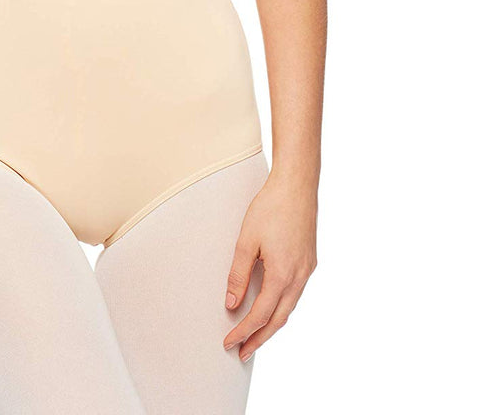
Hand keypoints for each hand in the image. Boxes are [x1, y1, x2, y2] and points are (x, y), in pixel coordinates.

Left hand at [222, 168, 317, 360]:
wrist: (297, 185)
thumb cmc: (270, 208)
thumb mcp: (246, 241)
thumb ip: (238, 274)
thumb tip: (231, 304)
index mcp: (282, 275)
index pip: (260, 315)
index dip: (243, 332)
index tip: (229, 343)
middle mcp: (299, 277)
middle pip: (278, 320)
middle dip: (259, 339)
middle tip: (242, 353)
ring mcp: (307, 270)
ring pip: (289, 308)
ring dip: (271, 325)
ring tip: (254, 336)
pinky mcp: (309, 261)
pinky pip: (295, 293)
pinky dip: (281, 307)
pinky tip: (271, 306)